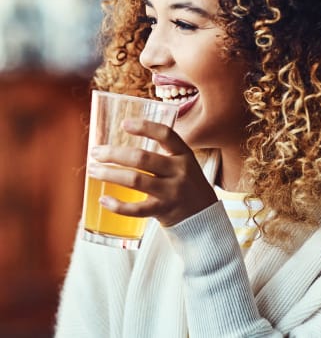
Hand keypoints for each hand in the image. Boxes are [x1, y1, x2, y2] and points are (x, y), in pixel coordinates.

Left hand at [87, 118, 217, 226]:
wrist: (204, 218)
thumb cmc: (187, 186)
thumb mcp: (184, 164)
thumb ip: (163, 154)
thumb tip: (124, 145)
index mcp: (184, 155)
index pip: (166, 135)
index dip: (145, 127)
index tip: (124, 124)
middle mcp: (179, 171)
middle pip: (142, 158)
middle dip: (114, 154)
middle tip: (96, 152)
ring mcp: (172, 192)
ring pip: (135, 180)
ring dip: (109, 174)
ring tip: (93, 170)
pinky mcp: (163, 211)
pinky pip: (136, 209)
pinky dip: (117, 205)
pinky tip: (103, 199)